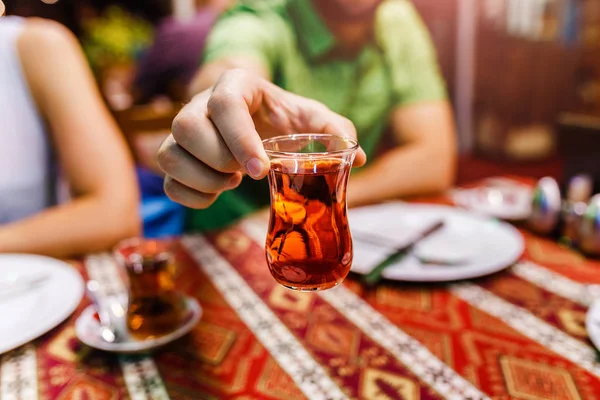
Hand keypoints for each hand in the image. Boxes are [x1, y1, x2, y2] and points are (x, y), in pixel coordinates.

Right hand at [158, 69, 365, 208]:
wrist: (259, 118)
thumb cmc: (284, 116)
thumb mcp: (312, 117)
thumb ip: (335, 131)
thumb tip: (356, 157)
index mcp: (236, 86)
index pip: (224, 104)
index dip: (240, 139)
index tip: (262, 171)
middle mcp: (201, 104)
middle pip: (186, 127)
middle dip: (219, 160)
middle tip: (250, 174)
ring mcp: (182, 132)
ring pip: (169, 155)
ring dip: (203, 179)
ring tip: (233, 181)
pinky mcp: (177, 157)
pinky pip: (169, 182)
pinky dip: (192, 196)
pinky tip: (218, 193)